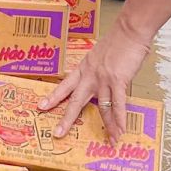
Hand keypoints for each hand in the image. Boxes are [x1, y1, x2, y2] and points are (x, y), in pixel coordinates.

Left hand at [39, 21, 152, 138]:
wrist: (129, 30)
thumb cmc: (118, 40)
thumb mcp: (99, 54)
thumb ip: (98, 69)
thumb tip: (103, 81)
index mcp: (84, 68)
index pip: (65, 85)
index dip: (53, 97)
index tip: (41, 106)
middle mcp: (90, 76)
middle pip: (76, 101)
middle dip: (67, 119)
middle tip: (58, 133)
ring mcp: (103, 79)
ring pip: (101, 107)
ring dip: (107, 126)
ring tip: (110, 140)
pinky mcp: (118, 81)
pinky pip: (118, 104)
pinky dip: (120, 119)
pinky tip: (121, 130)